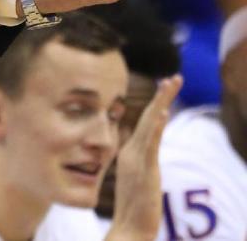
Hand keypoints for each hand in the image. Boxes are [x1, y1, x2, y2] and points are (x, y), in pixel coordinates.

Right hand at [107, 75, 182, 240]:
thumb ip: (136, 163)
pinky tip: (161, 114)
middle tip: (175, 78)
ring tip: (171, 85)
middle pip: (147, 117)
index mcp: (129, 152)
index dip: (156, 104)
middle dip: (163, 97)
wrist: (127, 230)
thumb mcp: (135, 181)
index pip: (144, 123)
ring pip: (149, 125)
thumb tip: (139, 150)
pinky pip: (150, 145)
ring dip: (162, 103)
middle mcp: (131, 151)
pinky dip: (155, 128)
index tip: (165, 87)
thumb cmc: (133, 210)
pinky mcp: (143, 170)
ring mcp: (136, 159)